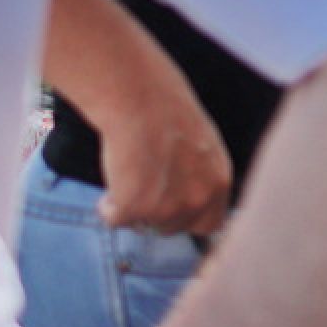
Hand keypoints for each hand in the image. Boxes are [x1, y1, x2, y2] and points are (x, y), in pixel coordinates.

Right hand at [96, 74, 232, 236]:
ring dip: (132, 206)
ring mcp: (167, 207)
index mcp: (220, 181)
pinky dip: (107, 206)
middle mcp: (198, 199)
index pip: (211, 224)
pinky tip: (113, 176)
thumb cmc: (167, 112)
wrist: (141, 98)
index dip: (189, 219)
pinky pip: (113, 220)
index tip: (172, 210)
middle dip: (156, 212)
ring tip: (131, 169)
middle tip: (143, 181)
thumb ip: (200, 177)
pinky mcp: (134, 208)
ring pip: (143, 224)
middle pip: (172, 228)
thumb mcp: (202, 147)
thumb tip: (188, 198)